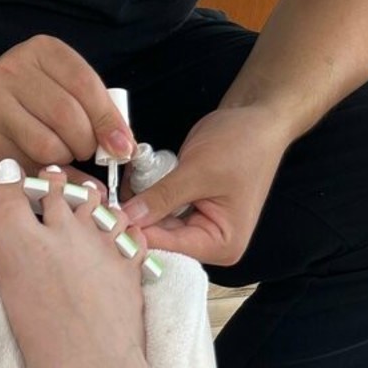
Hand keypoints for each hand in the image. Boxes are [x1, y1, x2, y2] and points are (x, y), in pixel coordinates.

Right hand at [0, 35, 135, 171]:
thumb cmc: (24, 95)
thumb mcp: (57, 82)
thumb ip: (89, 105)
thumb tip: (121, 146)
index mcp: (42, 51)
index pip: (86, 85)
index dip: (108, 120)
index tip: (122, 146)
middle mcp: (15, 72)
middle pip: (68, 118)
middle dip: (87, 143)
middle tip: (86, 150)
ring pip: (48, 145)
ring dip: (66, 159)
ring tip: (63, 154)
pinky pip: (28, 164)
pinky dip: (46, 172)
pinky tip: (45, 164)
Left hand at [124, 105, 292, 266]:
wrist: (259, 118)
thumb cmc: (242, 143)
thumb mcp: (197, 170)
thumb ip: (161, 197)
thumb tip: (127, 218)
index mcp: (221, 244)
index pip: (170, 248)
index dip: (138, 234)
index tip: (109, 218)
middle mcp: (210, 243)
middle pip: (161, 240)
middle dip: (138, 217)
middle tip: (112, 195)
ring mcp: (199, 228)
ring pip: (156, 225)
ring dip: (141, 202)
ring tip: (132, 177)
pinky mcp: (189, 212)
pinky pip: (160, 210)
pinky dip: (149, 194)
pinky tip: (141, 176)